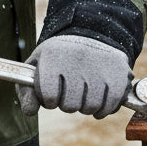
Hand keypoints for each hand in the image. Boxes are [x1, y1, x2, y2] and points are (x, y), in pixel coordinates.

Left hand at [15, 34, 131, 118]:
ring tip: (83, 95)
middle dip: (67, 104)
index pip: (49, 96)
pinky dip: (103, 110)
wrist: (90, 33)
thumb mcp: (38, 65)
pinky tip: (97, 103)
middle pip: (70, 105)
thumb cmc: (59, 56)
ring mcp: (99, 66)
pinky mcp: (118, 73)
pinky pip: (111, 104)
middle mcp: (77, 59)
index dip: (49, 101)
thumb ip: (28, 91)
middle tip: (69, 94)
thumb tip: (29, 112)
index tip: (51, 94)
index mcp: (53, 56)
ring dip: (85, 107)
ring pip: (90, 107)